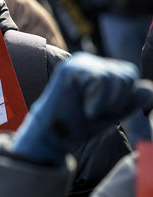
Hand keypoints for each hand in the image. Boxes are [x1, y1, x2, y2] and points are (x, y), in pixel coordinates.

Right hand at [12, 52, 152, 164]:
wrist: (53, 135)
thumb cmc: (80, 124)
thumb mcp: (113, 112)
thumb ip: (131, 101)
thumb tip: (148, 88)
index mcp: (97, 68)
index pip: (129, 75)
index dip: (124, 98)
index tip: (104, 111)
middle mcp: (88, 61)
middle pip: (126, 74)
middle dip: (117, 100)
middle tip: (96, 112)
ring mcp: (78, 63)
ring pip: (115, 77)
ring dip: (107, 103)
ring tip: (89, 111)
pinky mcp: (71, 69)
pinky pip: (101, 79)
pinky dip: (97, 100)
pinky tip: (84, 108)